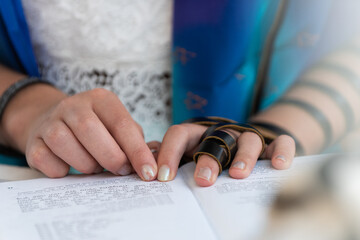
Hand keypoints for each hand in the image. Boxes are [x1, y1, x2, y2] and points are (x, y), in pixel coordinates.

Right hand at [24, 88, 156, 179]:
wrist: (54, 122)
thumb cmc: (97, 129)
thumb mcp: (117, 126)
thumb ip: (134, 140)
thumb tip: (151, 162)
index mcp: (100, 99)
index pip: (121, 123)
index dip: (137, 150)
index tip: (148, 173)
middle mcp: (73, 105)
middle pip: (89, 129)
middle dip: (110, 157)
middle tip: (120, 171)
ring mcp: (50, 121)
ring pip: (65, 143)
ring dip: (86, 164)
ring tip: (94, 166)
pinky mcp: (33, 141)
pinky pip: (45, 159)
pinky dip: (61, 170)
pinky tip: (69, 167)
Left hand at [156, 123, 295, 186]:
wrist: (244, 150)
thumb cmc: (210, 159)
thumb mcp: (190, 160)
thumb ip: (174, 163)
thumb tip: (150, 171)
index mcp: (198, 135)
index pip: (179, 134)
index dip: (169, 153)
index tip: (162, 177)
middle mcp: (223, 133)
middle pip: (215, 140)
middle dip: (208, 160)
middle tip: (203, 180)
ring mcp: (247, 139)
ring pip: (247, 140)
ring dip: (243, 157)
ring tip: (238, 175)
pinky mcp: (271, 146)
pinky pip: (281, 142)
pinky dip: (281, 151)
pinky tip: (278, 166)